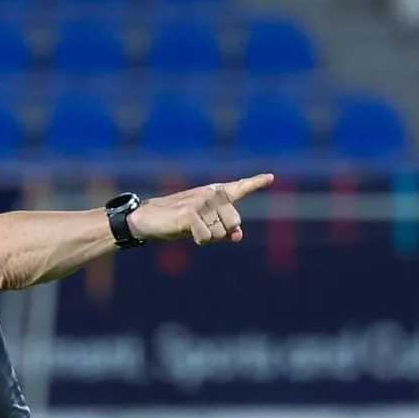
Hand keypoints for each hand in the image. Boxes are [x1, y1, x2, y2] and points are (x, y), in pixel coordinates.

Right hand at [131, 174, 273, 246]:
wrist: (148, 218)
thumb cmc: (177, 221)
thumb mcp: (203, 225)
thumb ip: (224, 230)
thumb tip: (238, 235)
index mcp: (216, 193)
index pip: (240, 187)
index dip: (256, 182)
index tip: (270, 178)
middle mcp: (212, 194)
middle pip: (234, 222)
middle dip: (219, 232)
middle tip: (201, 227)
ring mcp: (201, 202)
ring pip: (220, 232)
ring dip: (207, 237)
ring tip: (191, 228)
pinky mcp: (191, 213)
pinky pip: (206, 237)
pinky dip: (198, 240)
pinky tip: (186, 232)